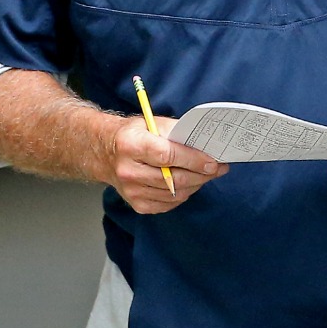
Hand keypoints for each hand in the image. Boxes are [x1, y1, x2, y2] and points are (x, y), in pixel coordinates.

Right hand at [108, 115, 226, 214]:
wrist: (107, 153)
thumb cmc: (136, 135)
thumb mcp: (154, 123)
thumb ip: (179, 132)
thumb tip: (207, 144)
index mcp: (132, 145)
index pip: (167, 156)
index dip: (193, 160)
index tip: (214, 161)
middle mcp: (128, 170)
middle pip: (173, 178)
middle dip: (202, 175)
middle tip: (219, 168)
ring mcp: (131, 190)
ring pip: (174, 193)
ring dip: (196, 185)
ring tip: (207, 174)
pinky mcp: (137, 204)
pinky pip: (169, 204)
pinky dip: (184, 194)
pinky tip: (190, 183)